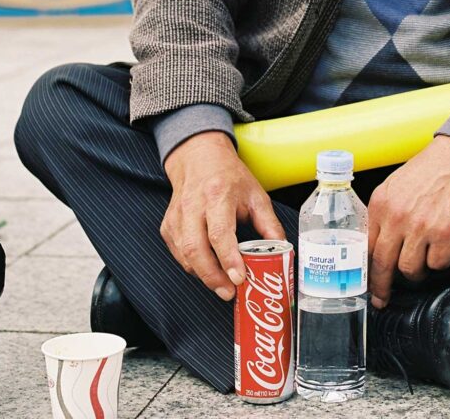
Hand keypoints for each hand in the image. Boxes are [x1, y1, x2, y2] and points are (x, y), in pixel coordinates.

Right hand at [162, 130, 284, 300]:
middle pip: (195, 248)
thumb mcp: (256, 194)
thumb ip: (268, 224)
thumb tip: (281, 250)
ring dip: (202, 275)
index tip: (239, 278)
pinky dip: (192, 266)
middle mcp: (193, 206)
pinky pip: (177, 253)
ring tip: (222, 286)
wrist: (199, 157)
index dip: (229, 258)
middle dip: (212, 276)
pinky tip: (207, 270)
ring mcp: (177, 216)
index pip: (219, 232)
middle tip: (229, 292)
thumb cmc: (229, 176)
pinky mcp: (167, 225)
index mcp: (218, 194)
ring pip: (184, 254)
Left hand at [367, 136, 449, 308]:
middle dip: (382, 287)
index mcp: (381, 203)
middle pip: (382, 265)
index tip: (367, 285)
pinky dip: (441, 262)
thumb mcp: (396, 185)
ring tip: (424, 262)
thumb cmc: (431, 168)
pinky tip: (443, 249)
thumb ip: (384, 212)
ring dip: (416, 273)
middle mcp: (397, 217)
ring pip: (409, 270)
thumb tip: (377, 242)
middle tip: (383, 299)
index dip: (366, 271)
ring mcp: (421, 227)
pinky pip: (437, 265)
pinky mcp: (445, 234)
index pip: (365, 247)